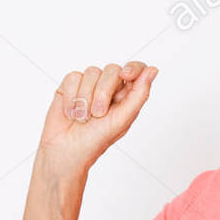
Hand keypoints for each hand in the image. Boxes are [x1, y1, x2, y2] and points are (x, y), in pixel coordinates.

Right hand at [37, 61, 158, 175]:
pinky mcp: (70, 86)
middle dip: (103, 92)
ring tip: (83, 117)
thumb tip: (153, 70)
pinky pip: (73, 77)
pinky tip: (71, 112)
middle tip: (98, 114)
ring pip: (91, 72)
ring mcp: (89, 85)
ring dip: (85, 98)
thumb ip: (139, 94)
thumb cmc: (96, 140)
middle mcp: (109, 87)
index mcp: (126, 95)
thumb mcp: (123, 119)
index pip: (137, 69)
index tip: (126, 75)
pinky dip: (71, 97)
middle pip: (112, 69)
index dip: (133, 68)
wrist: (66, 151)